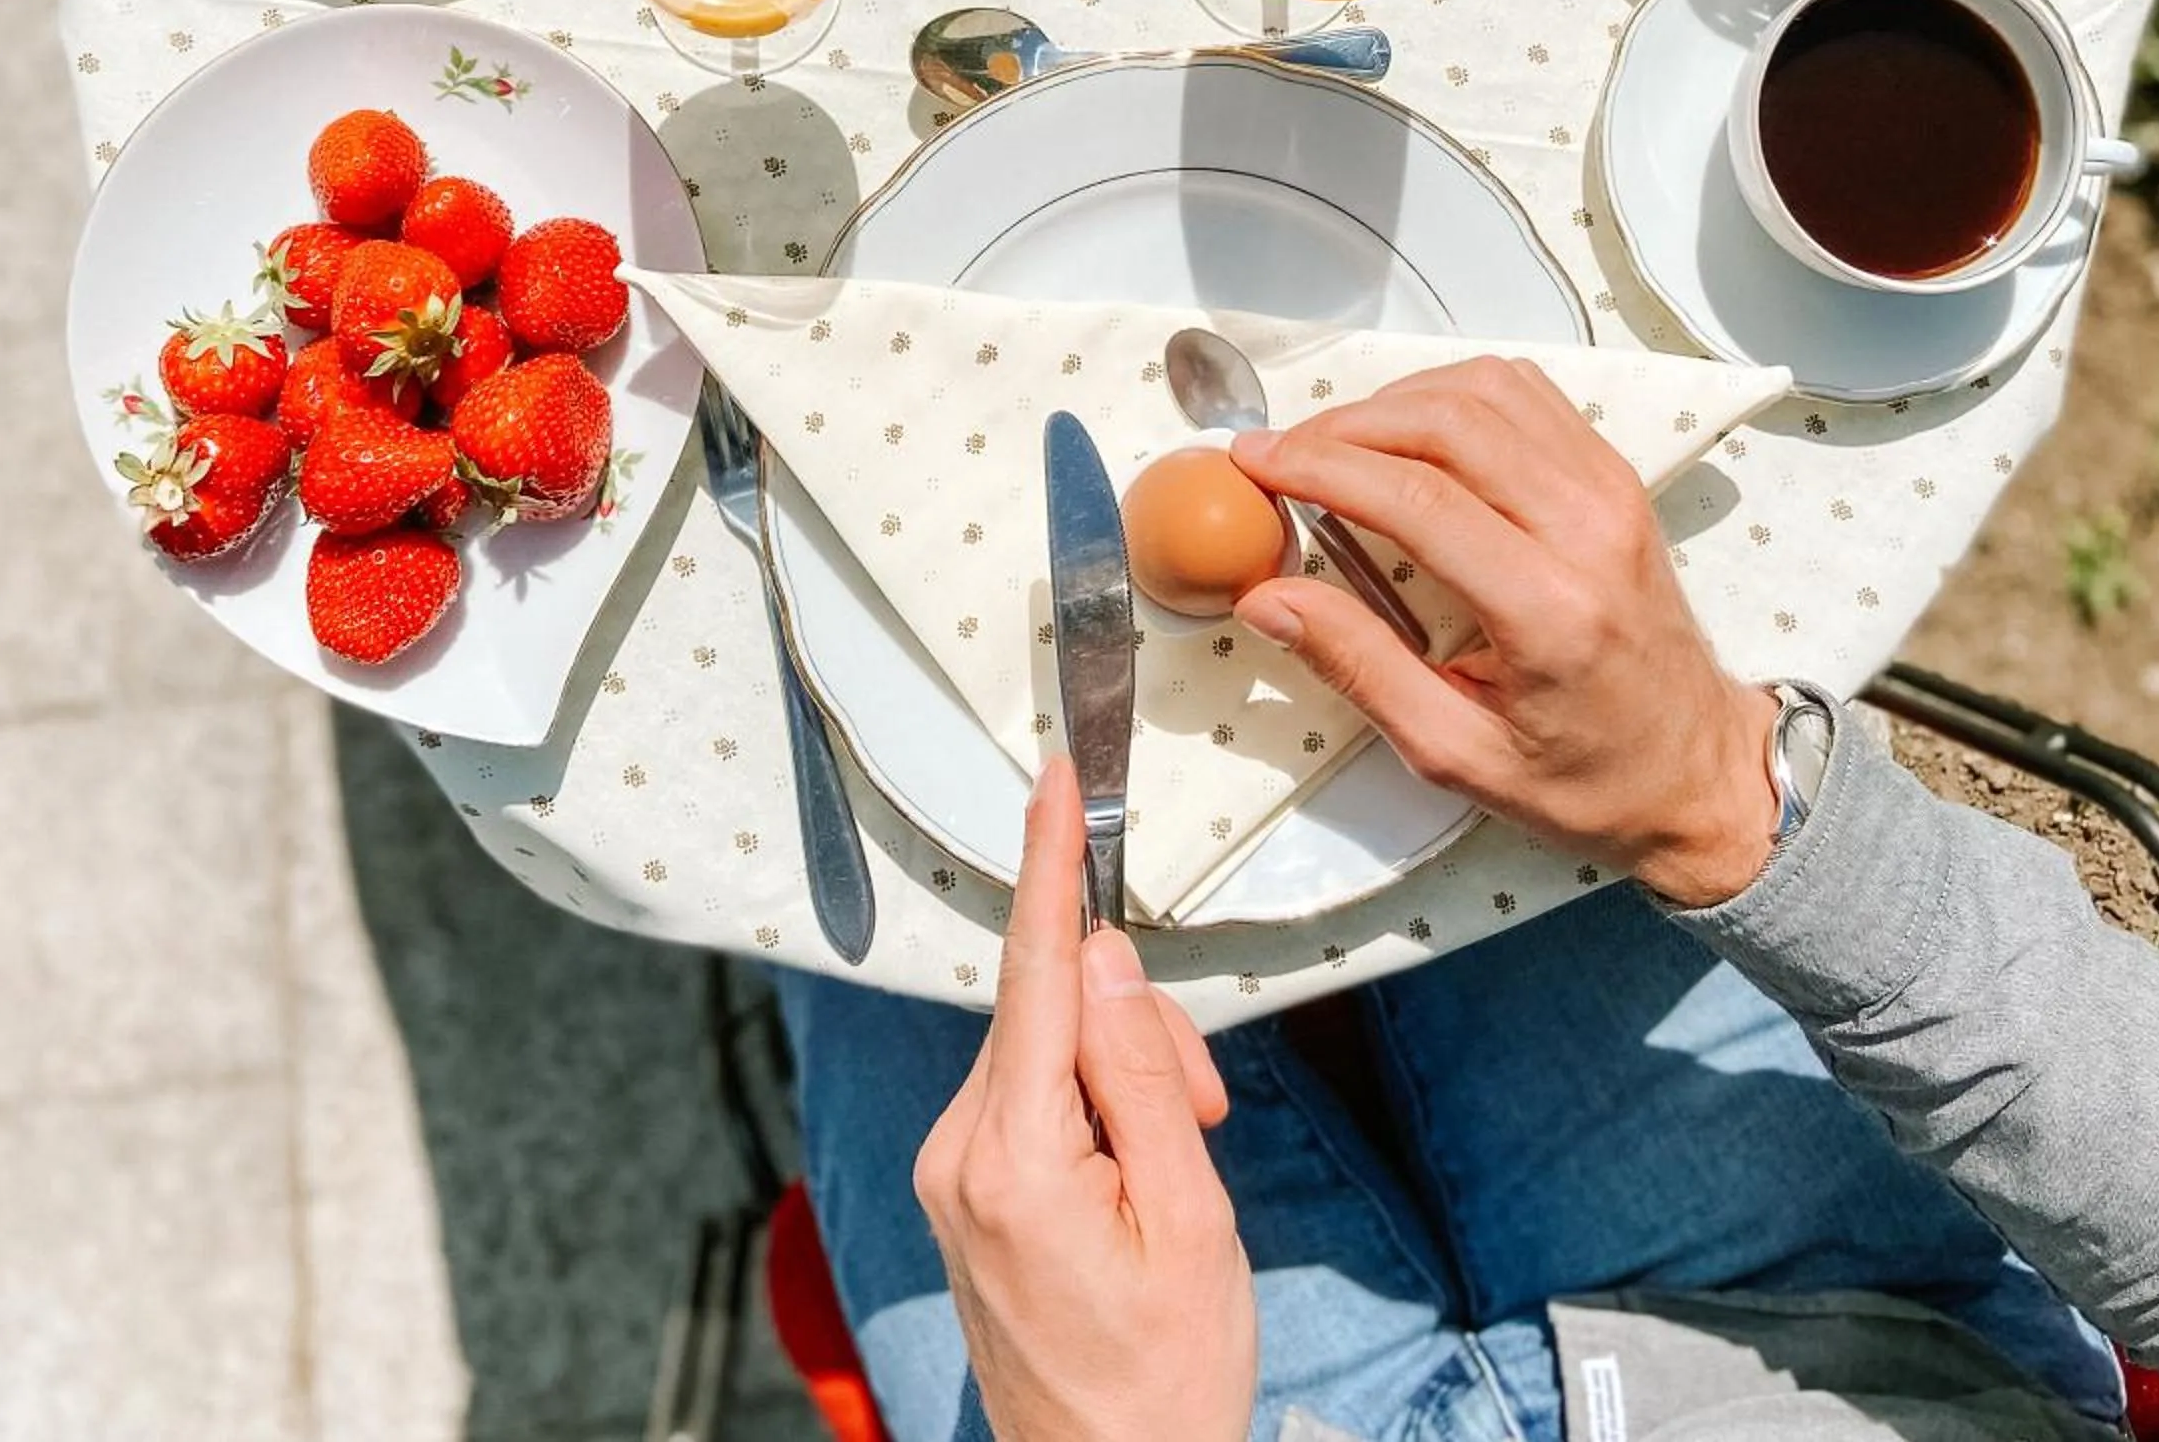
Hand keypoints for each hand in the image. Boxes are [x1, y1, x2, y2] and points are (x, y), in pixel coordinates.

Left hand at [913, 759, 1256, 1441]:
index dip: (1050, 866)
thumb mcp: (1189, 1219)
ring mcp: (954, 1174)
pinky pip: (1035, 1098)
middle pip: (1060, 1011)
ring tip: (1171, 1178)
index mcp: (1012, 1157)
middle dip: (1142, 1038)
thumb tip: (1106, 960)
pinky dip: (1096, 1111)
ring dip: (1126, 1082)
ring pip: (1053, 1051)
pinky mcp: (965, 1190)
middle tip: (1204, 1121)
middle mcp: (960, 1152)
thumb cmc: (1164, 1380)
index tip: (1053, 779)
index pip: (1037, 973)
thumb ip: (1142, 1075)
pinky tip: (1134, 1181)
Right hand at [1230, 360, 1779, 909]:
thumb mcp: (1457, 755)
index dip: (1322, 466)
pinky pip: (1524, 396)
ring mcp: (1610, 490)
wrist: (1699, 771)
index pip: (1417, 496)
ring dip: (1396, 401)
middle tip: (1282, 455)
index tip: (1254, 463)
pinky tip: (1407, 436)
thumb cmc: (1585, 782)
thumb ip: (1359, 666)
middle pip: (1448, 421)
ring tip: (1335, 446)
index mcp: (1551, 610)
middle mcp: (1589, 529)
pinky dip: (1451, 397)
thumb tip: (1267, 598)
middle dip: (1347, 425)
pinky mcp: (1616, 474)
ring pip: (1486, 389)